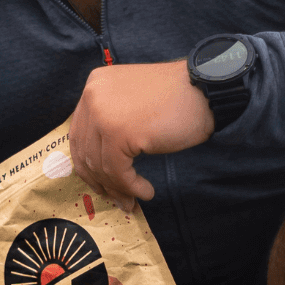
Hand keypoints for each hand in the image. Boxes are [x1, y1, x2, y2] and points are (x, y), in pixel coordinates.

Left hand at [69, 61, 214, 210]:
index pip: (79, 133)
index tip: (101, 182)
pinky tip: (146, 191)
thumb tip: (96, 168)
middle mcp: (92, 96)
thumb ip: (110, 122)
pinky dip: (130, 186)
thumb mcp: (132, 103)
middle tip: (117, 198)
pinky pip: (117, 171)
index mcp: (94, 85)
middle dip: (101, 180)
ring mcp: (103, 114)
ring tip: (134, 198)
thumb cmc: (177, 100)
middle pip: (85, 151)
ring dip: (118, 188)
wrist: (206, 91)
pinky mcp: (118, 133)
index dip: (88, 163)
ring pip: (100, 165)